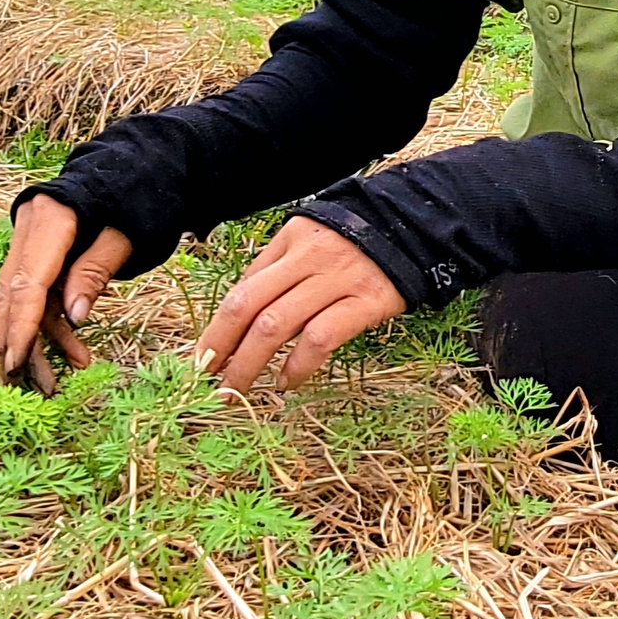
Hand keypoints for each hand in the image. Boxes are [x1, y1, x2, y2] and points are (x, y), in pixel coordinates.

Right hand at [0, 194, 130, 391]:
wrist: (141, 164)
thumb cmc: (141, 197)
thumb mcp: (126, 235)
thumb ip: (96, 272)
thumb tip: (74, 318)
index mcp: (49, 217)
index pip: (27, 282)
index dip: (20, 326)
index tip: (17, 363)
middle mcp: (30, 228)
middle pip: (11, 295)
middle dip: (15, 343)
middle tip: (25, 387)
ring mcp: (32, 241)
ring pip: (20, 300)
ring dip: (36, 342)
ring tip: (54, 382)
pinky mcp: (42, 254)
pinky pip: (38, 294)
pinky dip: (51, 325)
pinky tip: (72, 352)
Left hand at [194, 215, 404, 395]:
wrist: (416, 227)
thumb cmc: (358, 240)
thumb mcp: (311, 240)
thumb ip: (277, 269)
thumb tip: (240, 313)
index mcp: (290, 241)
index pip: (243, 289)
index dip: (216, 328)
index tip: (200, 360)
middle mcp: (309, 259)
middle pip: (250, 307)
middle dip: (222, 349)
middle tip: (207, 383)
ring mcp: (337, 281)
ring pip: (278, 325)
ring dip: (250, 365)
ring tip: (237, 391)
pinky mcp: (366, 303)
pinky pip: (321, 337)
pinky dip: (298, 365)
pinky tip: (287, 382)